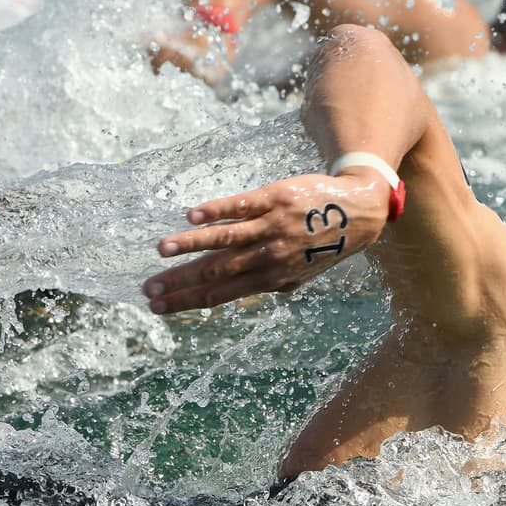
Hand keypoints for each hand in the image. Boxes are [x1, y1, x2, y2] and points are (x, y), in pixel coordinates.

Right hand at [142, 172, 390, 313]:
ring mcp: (272, 227)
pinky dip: (216, 211)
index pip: (220, 294)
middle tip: (148, 289)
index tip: (156, 306)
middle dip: (180, 282)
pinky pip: (242, 206)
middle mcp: (268, 256)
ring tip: (161, 250)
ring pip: (225, 239)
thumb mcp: (299, 274)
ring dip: (191, 245)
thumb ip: (268, 284)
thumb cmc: (323, 244)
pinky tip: (193, 217)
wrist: (357, 211)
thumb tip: (234, 293)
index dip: (187, 301)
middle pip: (216, 271)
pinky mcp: (275, 199)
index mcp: (271, 279)